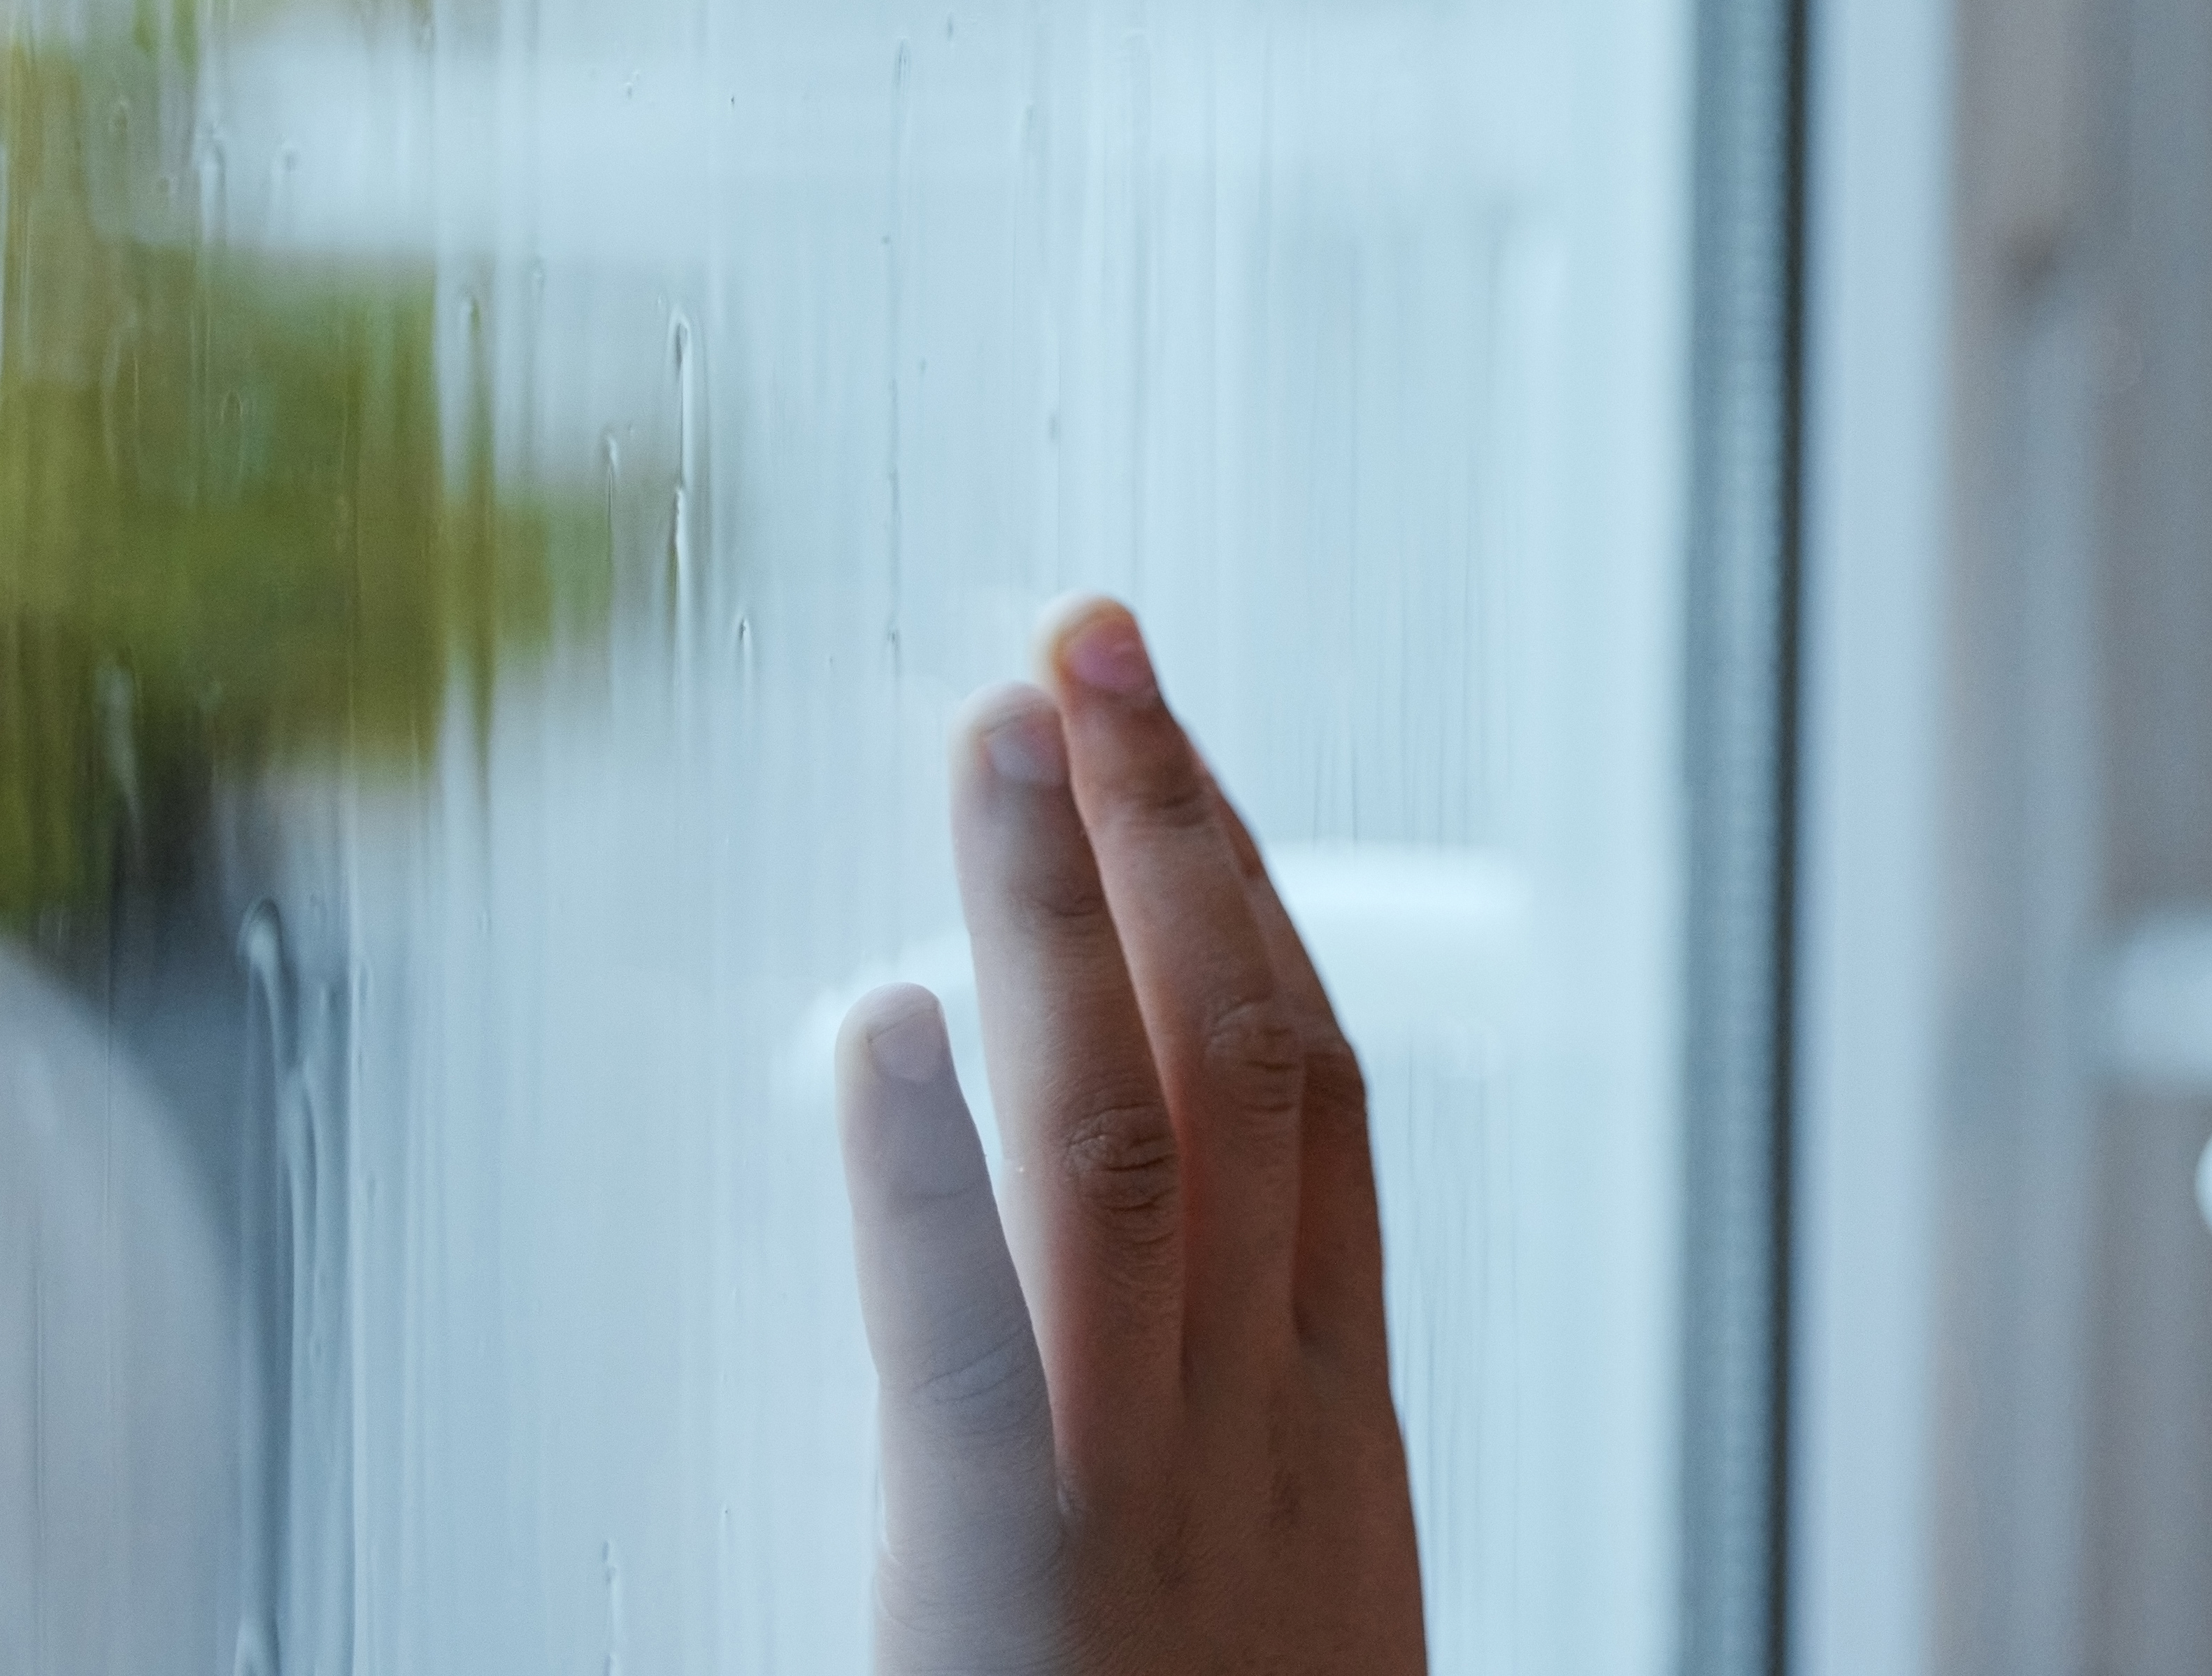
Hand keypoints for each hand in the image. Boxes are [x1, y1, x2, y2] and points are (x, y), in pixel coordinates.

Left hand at [836, 600, 1425, 1674]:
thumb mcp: (1270, 1659)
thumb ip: (1226, 1508)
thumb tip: (1174, 1346)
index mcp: (1339, 1468)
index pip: (1324, 1122)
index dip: (1255, 915)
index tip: (1177, 763)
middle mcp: (1274, 1451)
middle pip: (1261, 1065)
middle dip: (1179, 831)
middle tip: (1091, 638)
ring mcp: (1160, 1513)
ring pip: (1139, 1137)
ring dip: (1070, 910)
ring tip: (1000, 725)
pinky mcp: (1013, 1591)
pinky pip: (979, 1335)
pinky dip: (922, 1162)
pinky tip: (872, 1022)